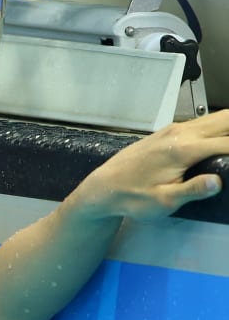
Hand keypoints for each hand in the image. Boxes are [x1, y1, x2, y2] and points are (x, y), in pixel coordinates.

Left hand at [68, 110, 228, 221]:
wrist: (102, 188)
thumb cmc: (131, 198)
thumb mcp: (161, 202)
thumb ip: (191, 191)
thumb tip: (217, 182)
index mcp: (183, 149)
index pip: (228, 144)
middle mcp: (181, 133)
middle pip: (227, 120)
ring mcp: (175, 129)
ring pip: (217, 117)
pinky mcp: (170, 132)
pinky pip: (205, 122)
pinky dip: (223, 126)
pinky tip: (226, 138)